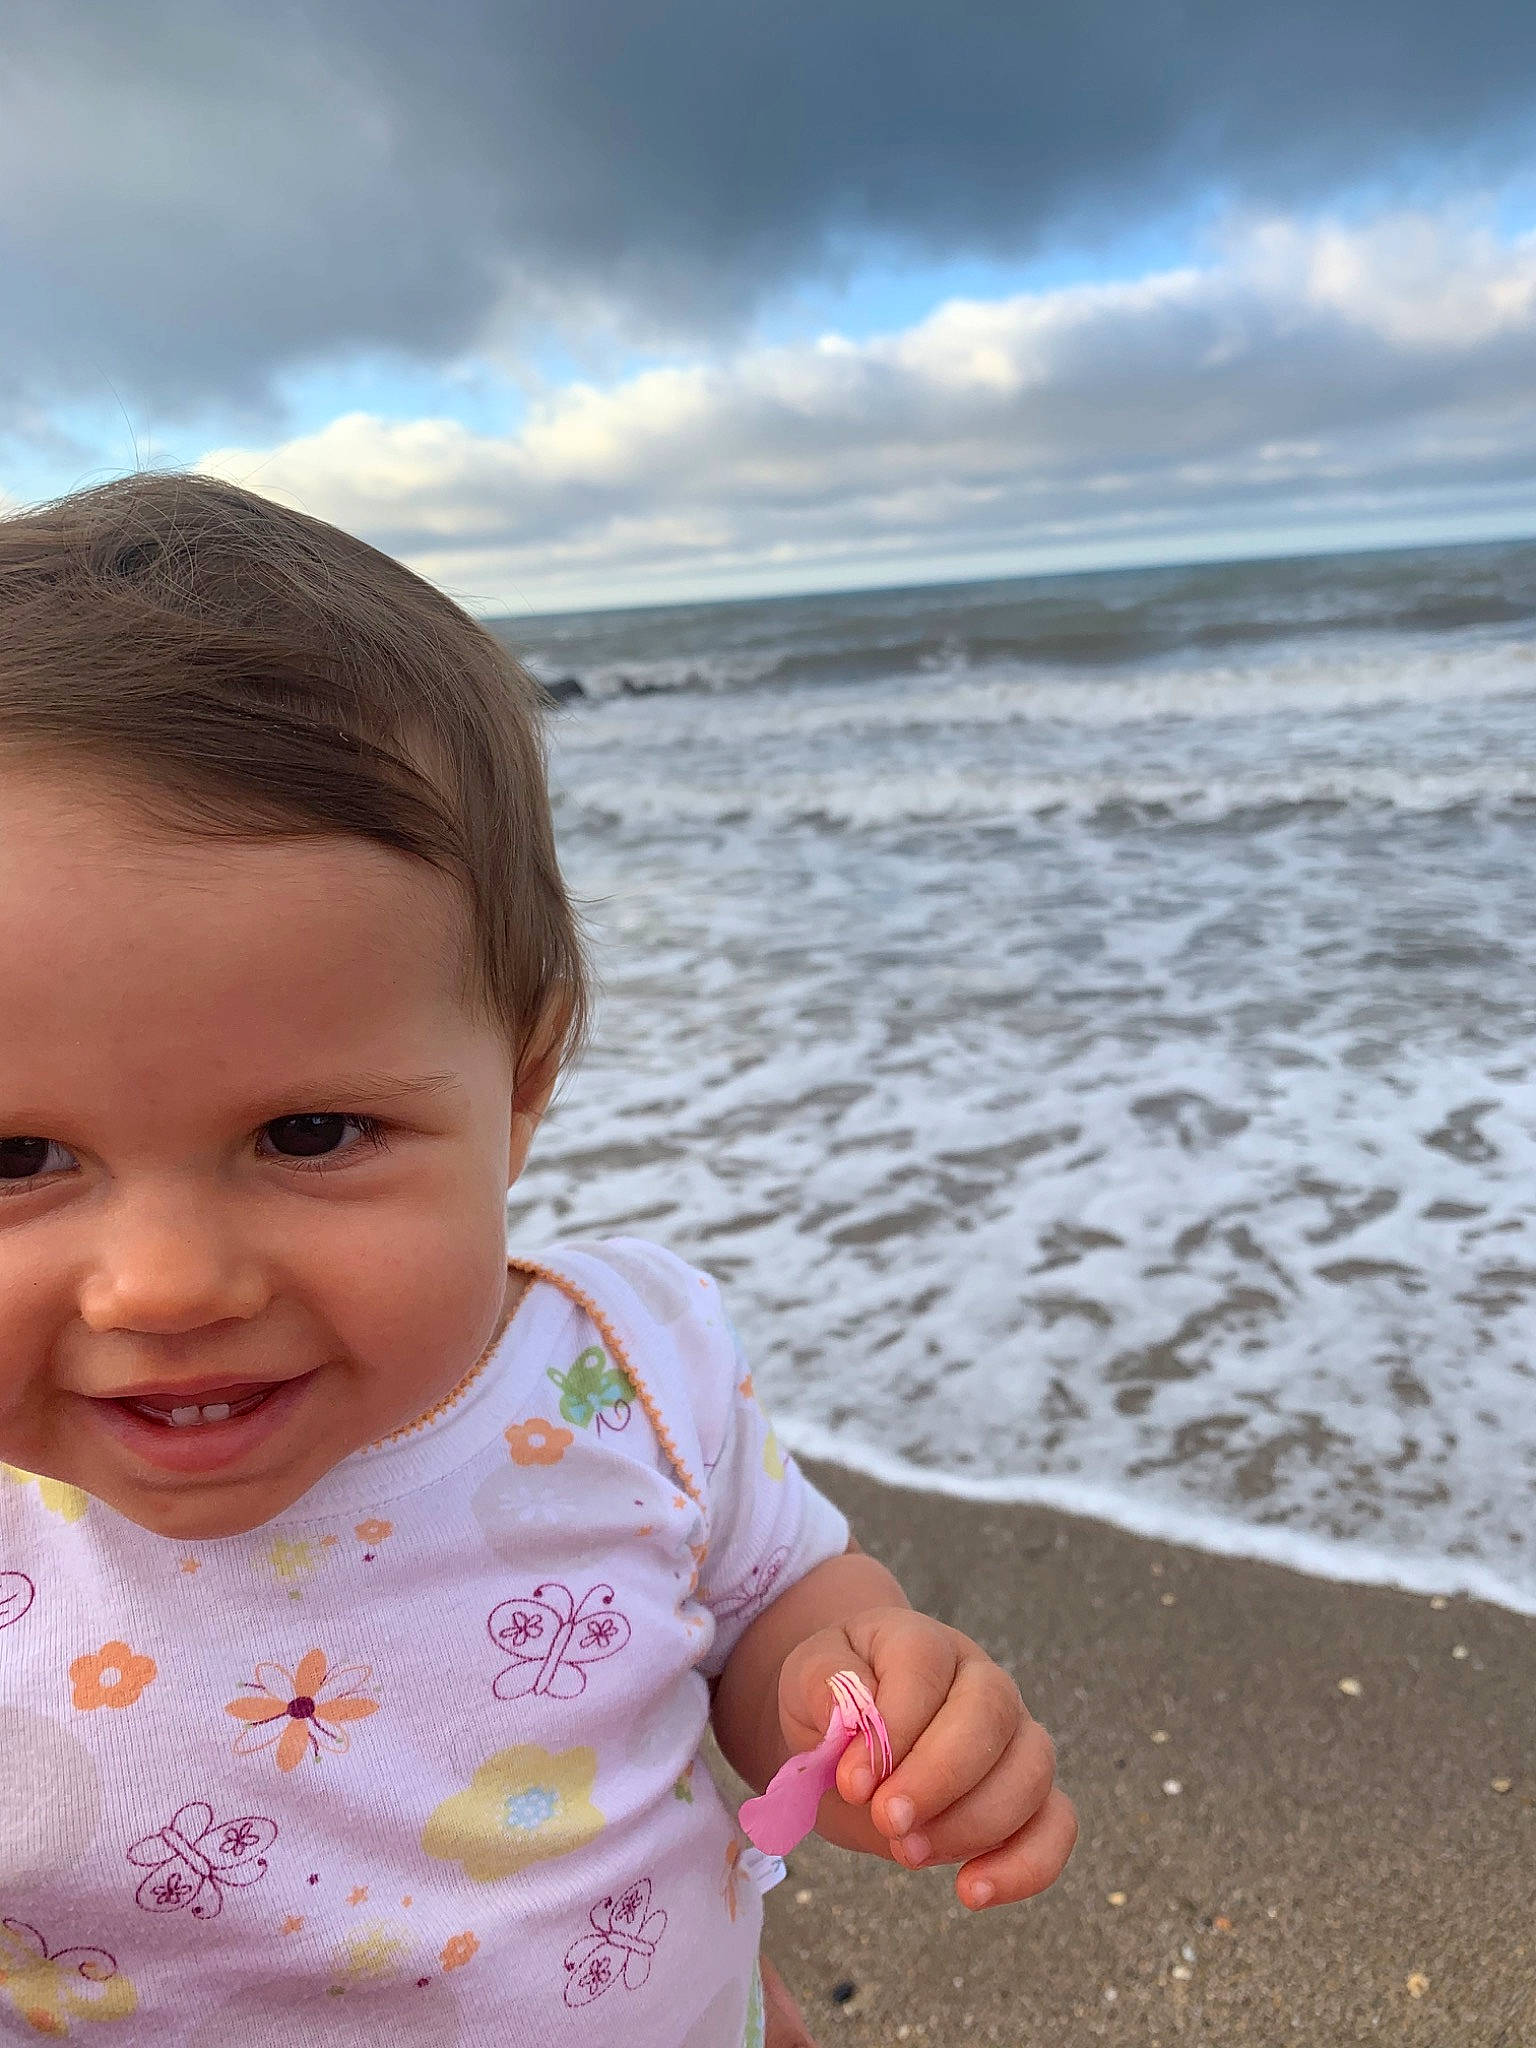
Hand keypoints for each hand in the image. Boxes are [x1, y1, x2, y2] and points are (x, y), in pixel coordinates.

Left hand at [776, 1606, 1075, 1910]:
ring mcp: (1015, 1737)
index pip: (926, 1667)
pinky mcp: (1030, 1796)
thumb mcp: (808, 1678)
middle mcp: (982, 1681)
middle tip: (886, 1819)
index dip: (894, 1726)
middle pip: (991, 1714)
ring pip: (1031, 1771)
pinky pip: (1057, 1825)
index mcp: (923, 1644)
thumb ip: (824, 1686)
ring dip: (971, 1824)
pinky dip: (1027, 1865)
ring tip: (908, 1852)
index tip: (851, 1782)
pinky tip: (972, 1891)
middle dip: (938, 1778)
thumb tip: (844, 1716)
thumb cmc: (834, 1701)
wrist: (850, 1732)